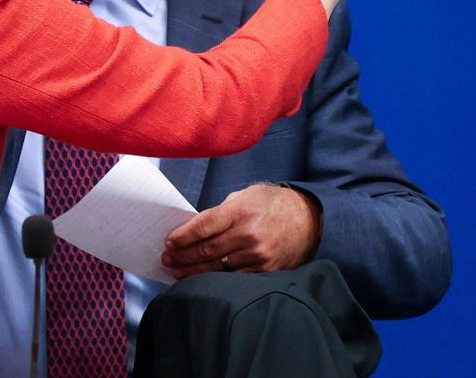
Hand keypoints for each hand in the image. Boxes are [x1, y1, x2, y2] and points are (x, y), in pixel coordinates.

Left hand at [161, 184, 321, 277]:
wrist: (308, 218)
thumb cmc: (271, 203)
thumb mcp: (244, 196)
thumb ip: (219, 213)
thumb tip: (193, 229)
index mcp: (239, 211)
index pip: (202, 226)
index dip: (182, 236)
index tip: (169, 242)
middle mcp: (248, 234)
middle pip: (206, 249)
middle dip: (183, 255)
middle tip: (167, 258)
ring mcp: (258, 254)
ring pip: (218, 266)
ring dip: (194, 270)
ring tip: (177, 270)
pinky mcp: (267, 269)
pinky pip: (235, 277)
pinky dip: (216, 279)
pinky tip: (202, 279)